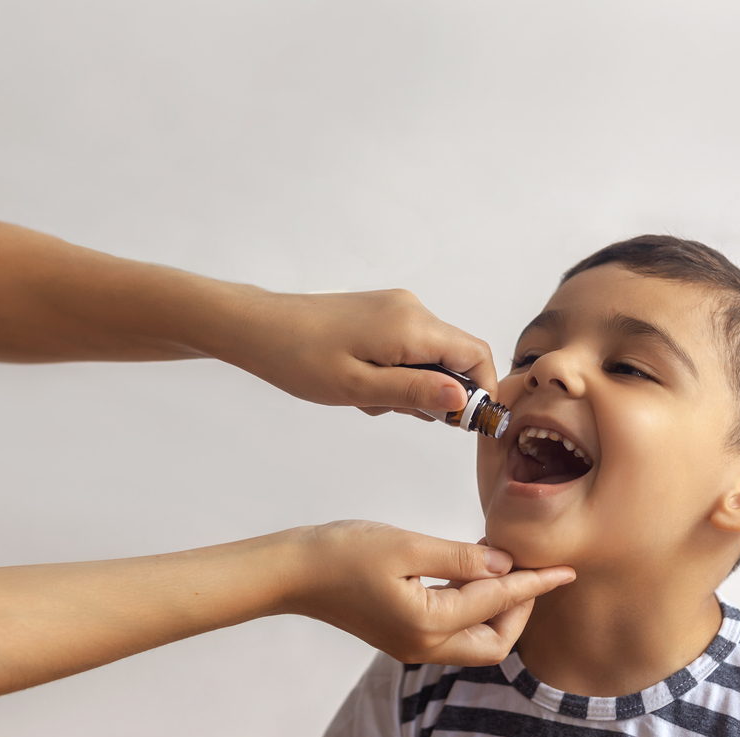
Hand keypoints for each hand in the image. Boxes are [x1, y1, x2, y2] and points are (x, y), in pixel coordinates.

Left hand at [209, 288, 497, 414]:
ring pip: (431, 354)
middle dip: (439, 392)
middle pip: (456, 356)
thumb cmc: (300, 358)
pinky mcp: (382, 312)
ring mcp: (397, 308)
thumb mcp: (359, 388)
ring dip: (413, 384)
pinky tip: (363, 383)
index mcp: (411, 326)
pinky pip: (409, 346)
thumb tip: (463, 398)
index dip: (481, 392)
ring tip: (369, 397)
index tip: (464, 424)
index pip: (476, 356)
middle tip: (396, 411)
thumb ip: (415, 392)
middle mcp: (412, 309)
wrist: (257, 328)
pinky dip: (397, 371)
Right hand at [285, 521, 573, 665]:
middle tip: (531, 566)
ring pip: (476, 640)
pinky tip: (473, 571)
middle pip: (495, 642)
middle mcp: (425, 645)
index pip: (498, 604)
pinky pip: (455, 631)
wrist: (294, 573)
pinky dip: (474, 606)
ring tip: (504, 562)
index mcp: (429, 624)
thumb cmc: (343, 553)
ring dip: (497, 607)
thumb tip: (503, 562)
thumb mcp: (408, 545)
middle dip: (521, 608)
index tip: (565, 570)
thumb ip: (461, 557)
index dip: (535, 585)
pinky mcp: (404, 636)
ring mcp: (413, 646)